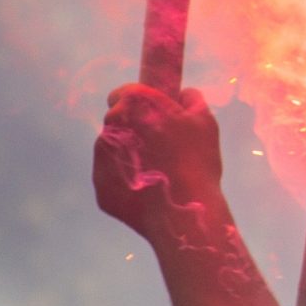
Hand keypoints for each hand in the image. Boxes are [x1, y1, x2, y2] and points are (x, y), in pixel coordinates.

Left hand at [94, 84, 225, 239]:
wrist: (184, 212)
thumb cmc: (197, 162)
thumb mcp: (205, 121)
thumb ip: (191, 98)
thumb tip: (182, 95)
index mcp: (134, 104)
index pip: (123, 92)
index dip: (139, 102)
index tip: (153, 115)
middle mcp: (110, 126)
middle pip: (117, 121)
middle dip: (134, 129)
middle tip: (161, 146)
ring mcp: (101, 157)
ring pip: (113, 149)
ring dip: (130, 154)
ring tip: (158, 173)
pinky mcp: (100, 185)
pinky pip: (112, 176)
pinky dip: (126, 180)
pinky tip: (149, 191)